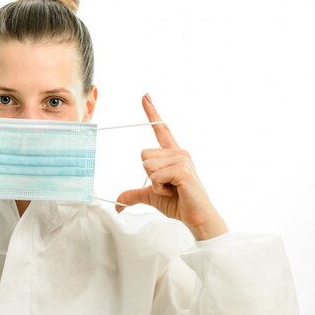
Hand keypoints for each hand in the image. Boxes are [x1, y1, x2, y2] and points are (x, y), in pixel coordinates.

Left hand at [115, 94, 226, 239]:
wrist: (197, 218)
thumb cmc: (179, 203)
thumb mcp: (151, 196)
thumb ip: (135, 194)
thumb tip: (117, 203)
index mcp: (172, 154)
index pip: (161, 130)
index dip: (152, 113)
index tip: (145, 96)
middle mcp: (179, 152)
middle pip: (143, 155)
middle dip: (149, 175)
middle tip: (167, 186)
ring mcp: (182, 159)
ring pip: (148, 165)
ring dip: (155, 184)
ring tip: (172, 189)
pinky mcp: (183, 170)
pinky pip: (155, 176)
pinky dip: (159, 189)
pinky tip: (175, 191)